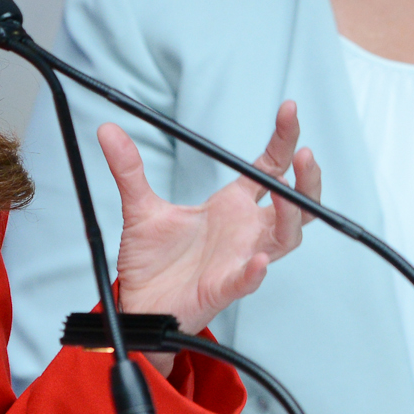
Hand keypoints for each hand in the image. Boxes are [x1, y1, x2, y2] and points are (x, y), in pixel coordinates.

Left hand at [103, 101, 317, 334]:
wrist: (139, 303)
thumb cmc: (152, 261)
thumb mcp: (140, 207)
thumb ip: (129, 169)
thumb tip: (107, 130)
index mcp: (231, 207)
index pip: (269, 169)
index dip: (283, 140)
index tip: (288, 110)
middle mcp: (245, 231)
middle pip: (295, 204)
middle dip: (306, 179)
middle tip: (305, 153)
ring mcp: (239, 259)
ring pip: (285, 238)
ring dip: (291, 216)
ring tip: (285, 192)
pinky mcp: (224, 288)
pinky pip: (247, 280)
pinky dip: (254, 271)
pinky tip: (258, 260)